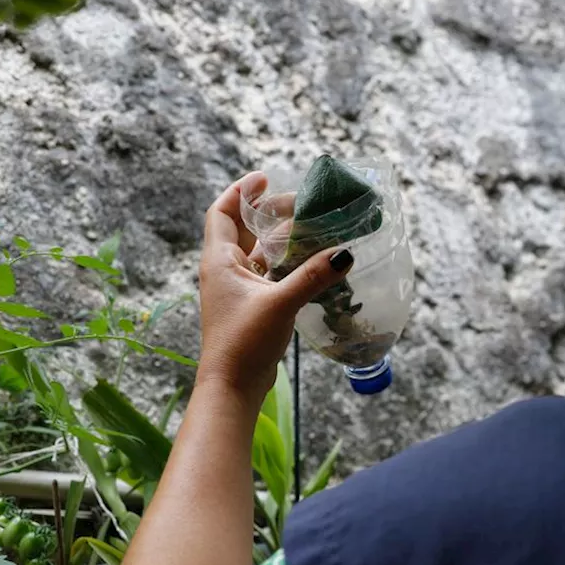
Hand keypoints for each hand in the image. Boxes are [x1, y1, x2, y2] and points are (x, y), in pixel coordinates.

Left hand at [194, 172, 353, 403]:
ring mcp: (238, 290)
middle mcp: (224, 270)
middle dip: (269, 213)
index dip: (240, 191)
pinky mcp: (251, 306)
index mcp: (219, 261)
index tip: (264, 177)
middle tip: (300, 204)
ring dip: (279, 238)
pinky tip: (309, 263)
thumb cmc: (244, 342)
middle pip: (243, 229)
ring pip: (258, 252)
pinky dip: (285, 263)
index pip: (222, 212)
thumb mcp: (280, 304)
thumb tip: (344, 253)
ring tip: (308, 227)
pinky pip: (268, 274)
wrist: (232, 386)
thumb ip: (312, 276)